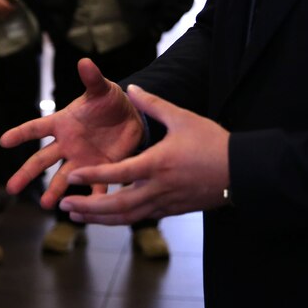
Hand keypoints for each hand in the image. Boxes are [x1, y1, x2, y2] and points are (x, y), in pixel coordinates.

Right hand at [0, 58, 145, 208]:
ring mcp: (81, 159)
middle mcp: (67, 144)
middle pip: (41, 160)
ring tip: (47, 205)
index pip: (37, 128)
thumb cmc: (110, 101)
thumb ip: (92, 78)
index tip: (3, 141)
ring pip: (62, 178)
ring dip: (54, 191)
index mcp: (63, 123)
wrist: (130, 118)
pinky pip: (93, 186)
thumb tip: (84, 62)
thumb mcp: (103, 89)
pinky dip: (89, 199)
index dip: (21, 134)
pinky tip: (82, 211)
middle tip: (11, 189)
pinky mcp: (98, 170)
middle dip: (26, 174)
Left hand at [60, 85, 229, 224]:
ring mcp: (165, 203)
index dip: (93, 176)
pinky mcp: (172, 210)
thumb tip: (131, 88)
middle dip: (89, 208)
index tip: (72, 176)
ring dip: (100, 219)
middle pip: (117, 206)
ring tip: (77, 216)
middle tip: (65, 206)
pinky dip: (120, 219)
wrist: (242, 171)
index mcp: (157, 164)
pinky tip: (106, 216)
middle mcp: (158, 188)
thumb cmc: (213, 142)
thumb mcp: (182, 118)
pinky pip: (140, 218)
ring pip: (127, 217)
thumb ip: (153, 104)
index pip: (118, 174)